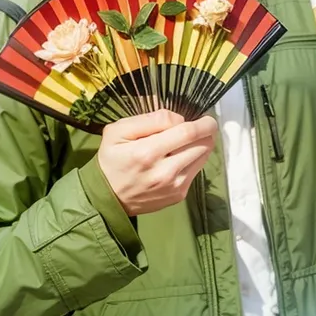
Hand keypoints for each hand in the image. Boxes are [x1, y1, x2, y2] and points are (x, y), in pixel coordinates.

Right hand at [98, 109, 216, 215]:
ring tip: (191, 139)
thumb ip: (150, 119)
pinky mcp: (178, 196)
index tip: (205, 116)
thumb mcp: (118, 131)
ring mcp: (174, 186)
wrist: (107, 198)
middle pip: (203, 145)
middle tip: (203, 124)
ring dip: (203, 144)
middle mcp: (165, 172)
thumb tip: (178, 119)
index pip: (188, 132)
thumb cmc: (112, 159)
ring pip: (203, 157)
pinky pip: (197, 171)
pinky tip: (181, 155)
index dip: (203, 122)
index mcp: (147, 152)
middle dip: (207, 132)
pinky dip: (194, 159)